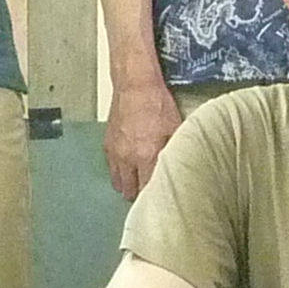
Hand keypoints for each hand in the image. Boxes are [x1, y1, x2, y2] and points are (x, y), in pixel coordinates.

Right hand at [105, 71, 181, 201]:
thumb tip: (181, 169)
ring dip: (128, 185)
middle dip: (140, 196)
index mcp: (146, 156)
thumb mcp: (175, 127)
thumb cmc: (157, 103)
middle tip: (152, 194)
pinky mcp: (107, 145)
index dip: (156, 199)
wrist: (134, 84)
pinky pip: (111, 168)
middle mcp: (127, 159)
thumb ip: (176, 152)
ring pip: (118, 182)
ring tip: (139, 183)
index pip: (148, 190)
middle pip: (130, 192)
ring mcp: (114, 153)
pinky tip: (129, 167)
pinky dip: (120, 172)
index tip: (163, 202)